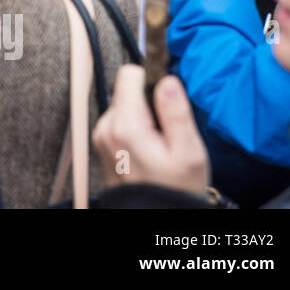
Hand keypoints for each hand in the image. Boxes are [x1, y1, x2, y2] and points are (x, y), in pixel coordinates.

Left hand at [93, 66, 210, 194]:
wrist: (155, 215)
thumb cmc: (174, 189)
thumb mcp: (188, 152)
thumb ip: (175, 112)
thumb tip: (167, 79)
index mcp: (124, 126)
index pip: (128, 74)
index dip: (152, 78)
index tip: (168, 97)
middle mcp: (106, 127)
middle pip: (126, 89)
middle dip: (149, 100)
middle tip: (167, 129)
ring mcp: (102, 135)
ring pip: (124, 104)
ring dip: (143, 114)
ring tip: (159, 142)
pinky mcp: (103, 142)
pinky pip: (120, 119)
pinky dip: (135, 126)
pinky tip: (149, 147)